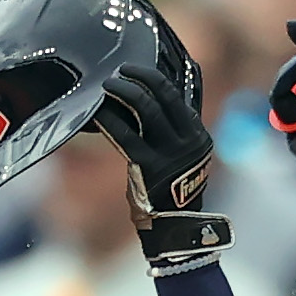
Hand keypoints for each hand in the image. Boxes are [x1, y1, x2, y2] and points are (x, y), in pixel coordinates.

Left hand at [93, 63, 229, 273]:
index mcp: (197, 134)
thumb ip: (175, 128)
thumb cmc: (172, 187)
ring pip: (146, 109)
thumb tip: (156, 96)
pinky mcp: (150, 167)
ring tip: (108, 86)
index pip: (176, 94)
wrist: (174, 226)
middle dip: (138, 77)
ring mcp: (171, 154)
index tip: (133, 68)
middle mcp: (188, 140)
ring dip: (124, 92)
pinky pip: (126, 135)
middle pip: (162, 95)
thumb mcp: (183, 154)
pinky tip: (98, 113)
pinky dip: (111, 120)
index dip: (152, 76)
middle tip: (119, 72)